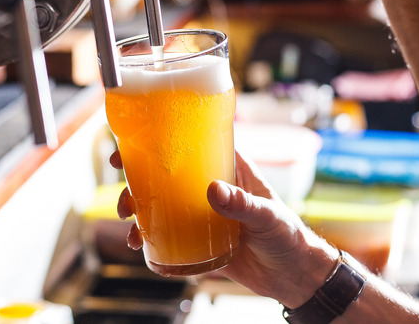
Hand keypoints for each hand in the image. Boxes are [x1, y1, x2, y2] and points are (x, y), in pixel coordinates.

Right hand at [111, 150, 335, 307]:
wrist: (295, 276)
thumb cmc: (289, 236)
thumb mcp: (267, 216)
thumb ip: (242, 203)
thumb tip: (213, 190)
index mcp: (228, 169)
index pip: (190, 145)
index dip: (159, 141)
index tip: (132, 144)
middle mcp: (209, 187)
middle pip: (165, 176)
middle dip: (137, 182)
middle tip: (123, 194)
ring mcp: (202, 215)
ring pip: (161, 205)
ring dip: (139, 212)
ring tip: (129, 227)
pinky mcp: (199, 241)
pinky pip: (168, 236)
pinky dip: (150, 240)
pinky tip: (140, 247)